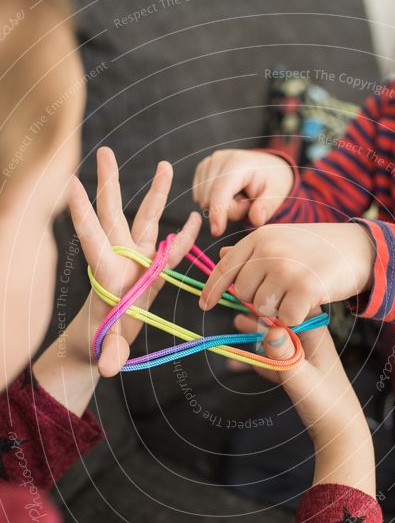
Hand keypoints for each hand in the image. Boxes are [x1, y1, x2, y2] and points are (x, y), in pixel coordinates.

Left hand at [66, 146, 201, 376]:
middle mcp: (120, 259)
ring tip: (166, 165)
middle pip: (114, 214)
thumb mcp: (104, 347)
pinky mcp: (152, 269)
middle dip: (109, 183)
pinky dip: (183, 235)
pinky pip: (172, 248)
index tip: (70, 183)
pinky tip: (195, 218)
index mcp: (106, 273)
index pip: (92, 237)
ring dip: (155, 194)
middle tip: (104, 151)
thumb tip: (107, 371)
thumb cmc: (99, 342)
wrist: (102, 340)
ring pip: (146, 220)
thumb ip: (108, 355)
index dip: (82, 212)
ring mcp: (137, 260)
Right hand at [192, 149, 293, 235]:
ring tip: (239, 196)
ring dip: (222, 206)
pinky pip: (200, 197)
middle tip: (248, 202)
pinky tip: (229, 193)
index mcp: (238, 163)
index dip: (218, 212)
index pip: (221, 190)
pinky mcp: (201, 170)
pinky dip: (214, 201)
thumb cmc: (270, 180)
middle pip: (212, 199)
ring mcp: (207, 163)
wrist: (264, 166)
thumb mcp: (276, 193)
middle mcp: (218, 159)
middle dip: (229, 210)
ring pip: (205, 200)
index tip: (217, 231)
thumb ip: (267, 207)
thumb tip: (256, 219)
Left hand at [199, 223, 375, 325]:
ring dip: (279, 309)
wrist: (359, 248)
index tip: (205, 305)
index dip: (212, 289)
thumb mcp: (281, 240)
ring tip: (297, 294)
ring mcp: (286, 269)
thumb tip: (219, 257)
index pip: (225, 267)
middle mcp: (268, 250)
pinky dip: (296, 318)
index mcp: (259, 237)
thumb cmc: (318, 248)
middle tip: (284, 292)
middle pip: (243, 292)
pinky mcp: (304, 288)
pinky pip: (285, 319)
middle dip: (259, 299)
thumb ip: (252, 252)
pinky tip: (309, 303)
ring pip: (262, 308)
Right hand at [240, 312, 375, 497]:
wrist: (339, 431)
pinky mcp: (299, 372)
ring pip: (275, 338)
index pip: (288, 302)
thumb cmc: (324, 403)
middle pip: (278, 318)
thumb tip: (269, 329)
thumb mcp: (300, 378)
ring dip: (257, 333)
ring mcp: (303, 356)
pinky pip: (276, 359)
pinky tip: (248, 359)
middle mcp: (308, 339)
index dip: (266, 296)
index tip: (242, 293)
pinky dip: (263, 358)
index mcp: (312, 332)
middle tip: (235, 307)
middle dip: (258, 313)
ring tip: (237, 323)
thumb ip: (284, 355)